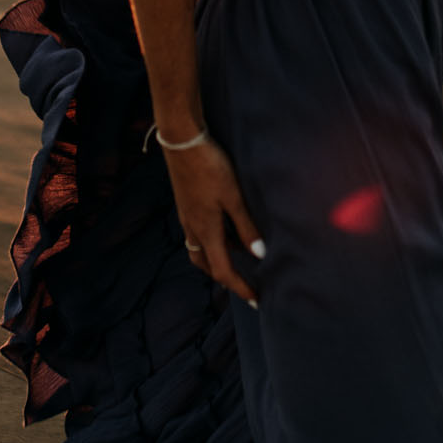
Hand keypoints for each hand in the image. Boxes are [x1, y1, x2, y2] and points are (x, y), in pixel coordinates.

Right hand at [160, 133, 263, 306]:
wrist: (182, 142)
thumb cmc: (210, 167)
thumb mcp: (234, 197)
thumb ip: (246, 226)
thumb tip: (260, 255)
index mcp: (206, 231)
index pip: (224, 271)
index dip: (241, 288)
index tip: (257, 301)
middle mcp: (193, 228)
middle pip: (207, 265)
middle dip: (226, 277)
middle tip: (246, 283)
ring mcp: (187, 217)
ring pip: (201, 250)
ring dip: (219, 258)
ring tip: (241, 255)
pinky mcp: (186, 205)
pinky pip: (199, 234)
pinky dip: (215, 240)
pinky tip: (229, 228)